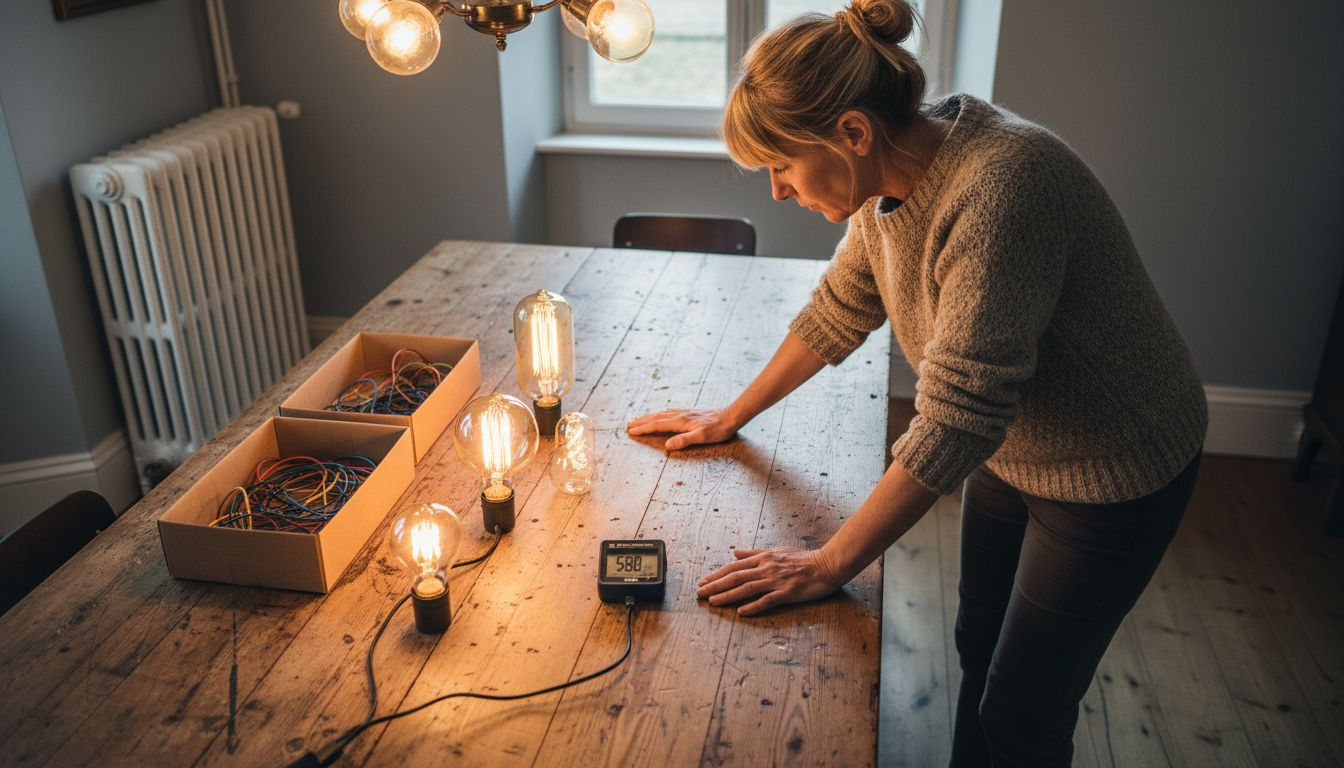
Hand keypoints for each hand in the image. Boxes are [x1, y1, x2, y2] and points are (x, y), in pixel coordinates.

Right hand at [626, 407, 739, 450]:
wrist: (730, 417)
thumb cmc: (718, 429)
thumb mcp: (702, 437)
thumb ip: (684, 440)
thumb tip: (667, 445)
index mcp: (680, 422)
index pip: (657, 424)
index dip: (644, 428)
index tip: (631, 431)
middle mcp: (680, 415)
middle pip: (656, 417)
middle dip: (642, 421)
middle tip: (628, 425)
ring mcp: (684, 413)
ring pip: (661, 414)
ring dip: (648, 417)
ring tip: (639, 419)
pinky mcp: (689, 413)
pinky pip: (669, 412)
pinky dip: (660, 414)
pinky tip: (660, 414)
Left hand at [696, 547, 842, 615]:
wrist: (826, 564)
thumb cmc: (802, 558)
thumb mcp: (776, 550)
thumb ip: (754, 553)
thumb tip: (734, 551)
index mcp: (763, 558)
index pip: (734, 566)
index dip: (717, 574)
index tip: (703, 582)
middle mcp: (766, 568)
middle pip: (736, 577)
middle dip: (715, 586)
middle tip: (700, 594)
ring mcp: (776, 580)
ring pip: (747, 588)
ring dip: (728, 595)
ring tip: (713, 602)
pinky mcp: (787, 592)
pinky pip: (767, 600)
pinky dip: (753, 606)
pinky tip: (741, 612)